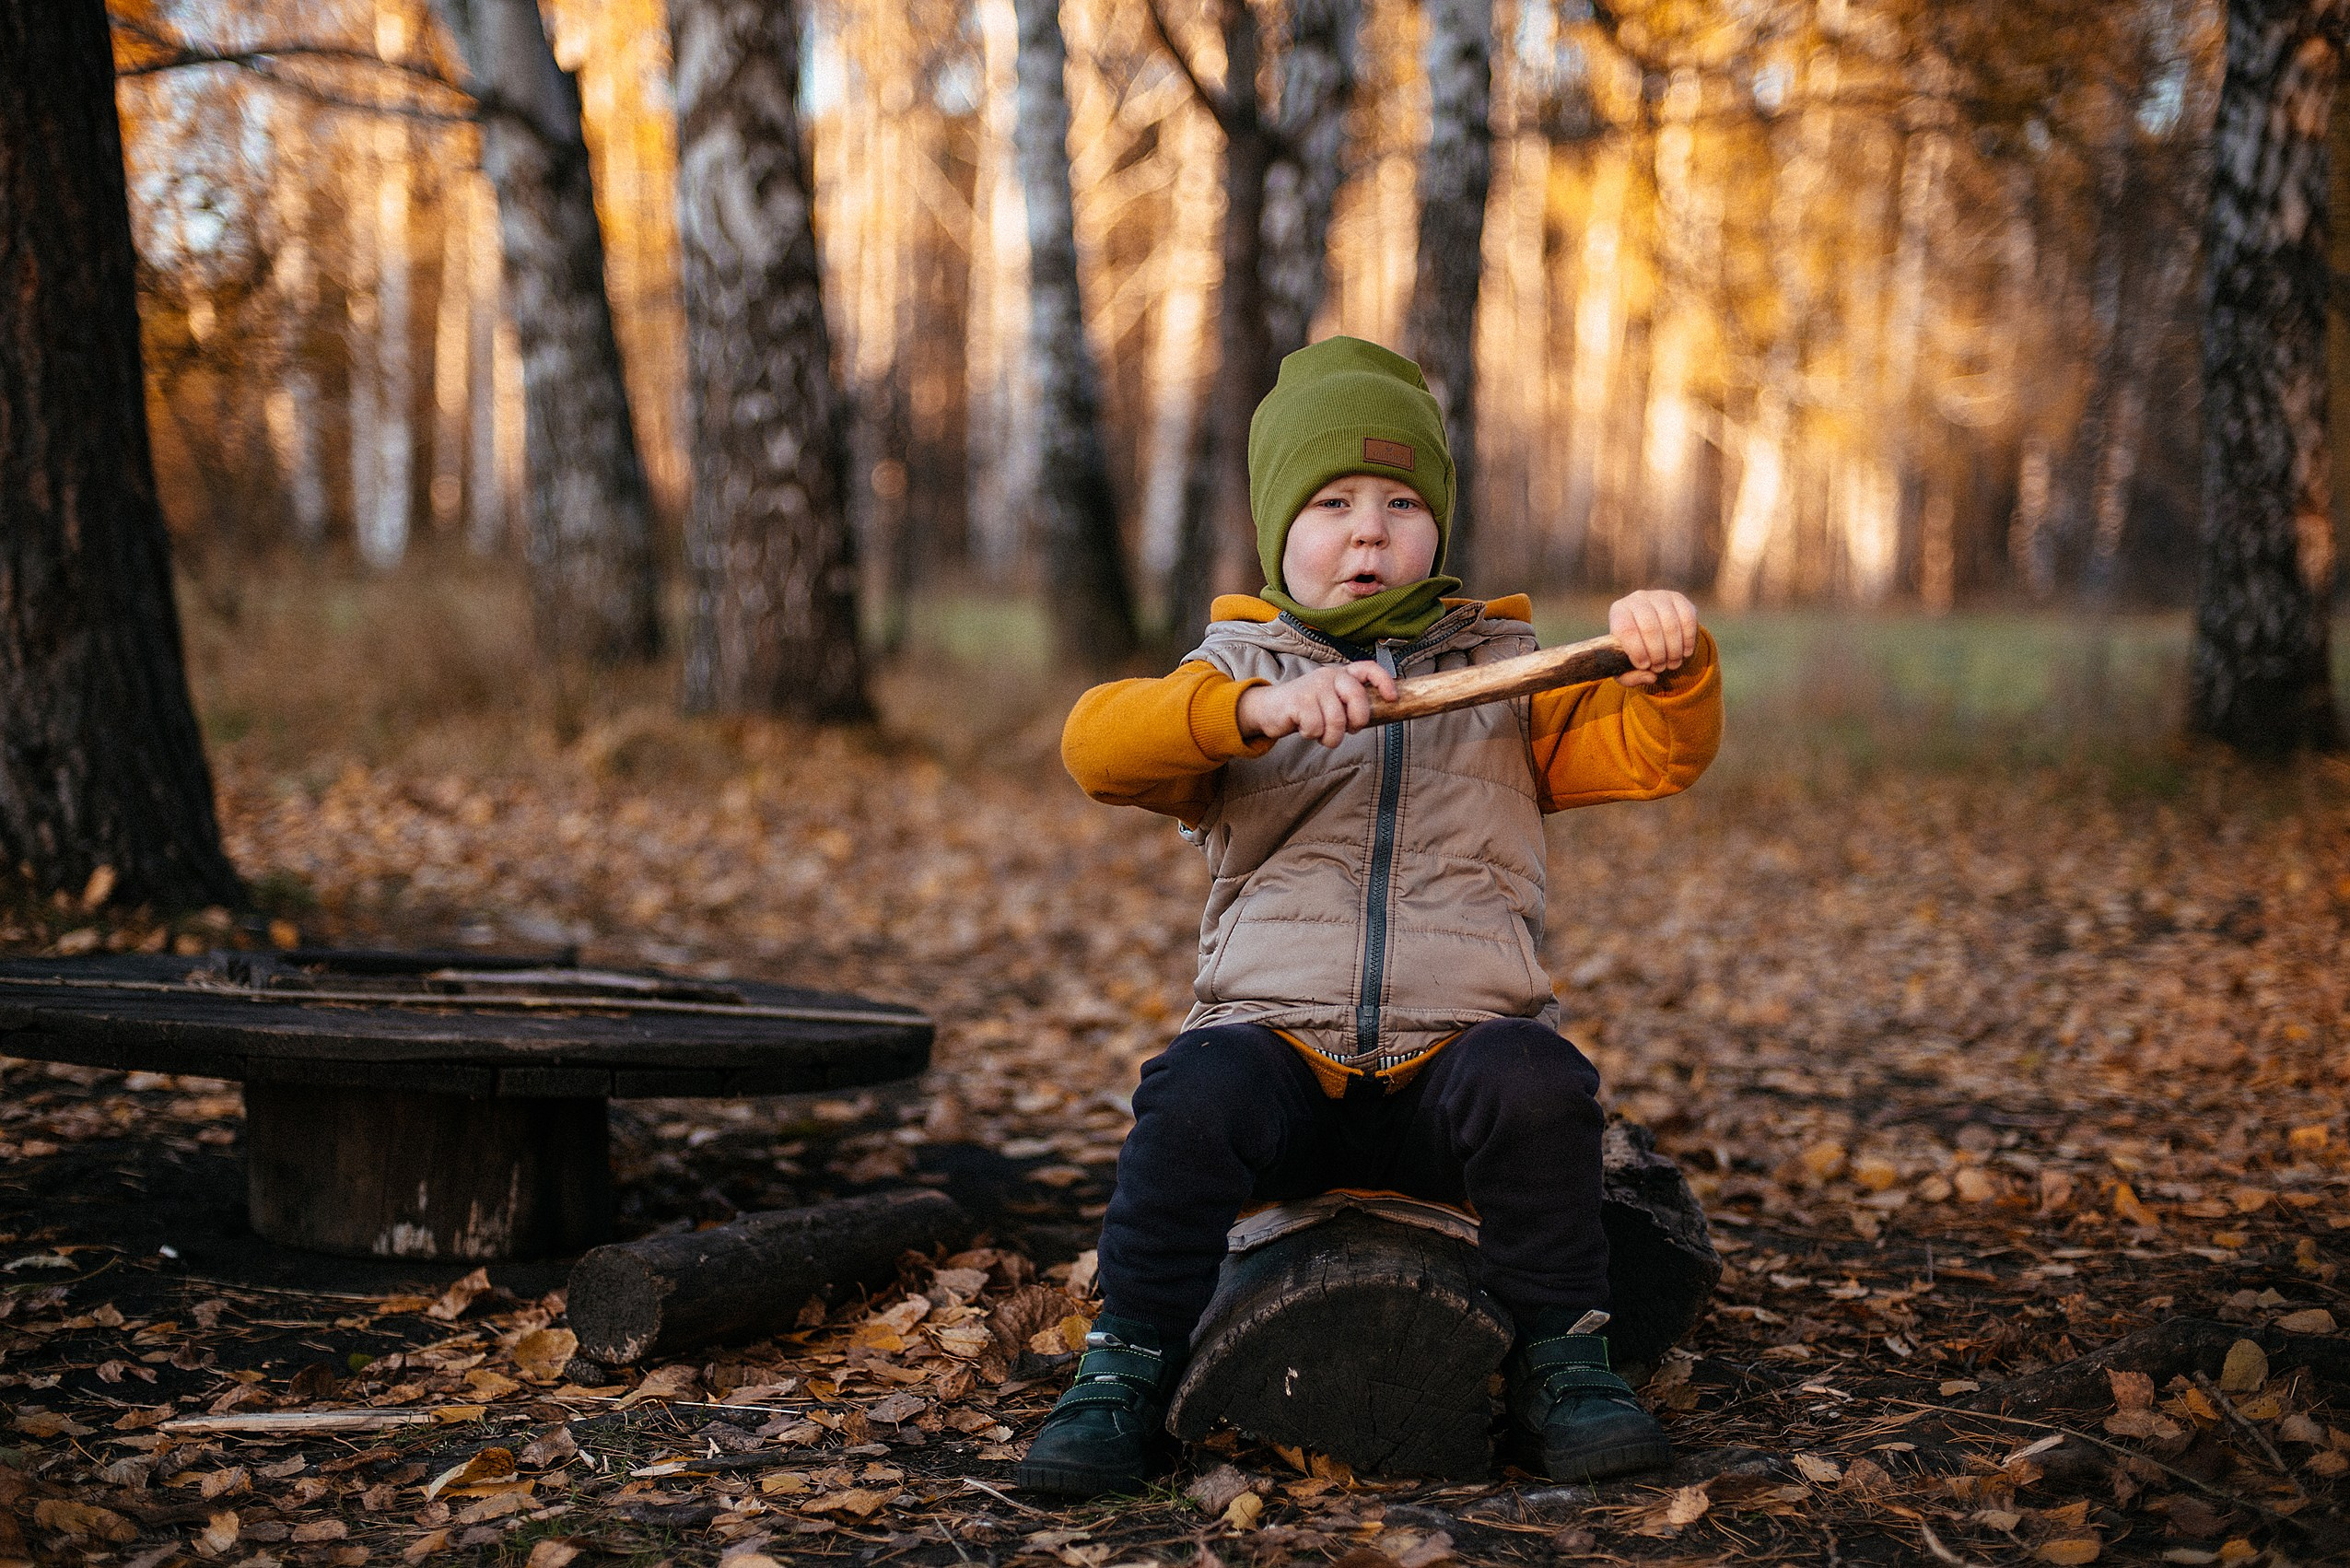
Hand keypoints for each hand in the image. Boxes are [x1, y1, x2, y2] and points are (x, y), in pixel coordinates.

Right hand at [1235, 660, 1398, 746]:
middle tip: (1349, 730)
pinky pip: (1317, 727)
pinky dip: (1313, 735)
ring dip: (1331, 737)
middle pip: (1356, 697)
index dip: (1384, 682)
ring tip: (1322, 734)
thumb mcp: (1331, 701)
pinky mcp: (1299, 701)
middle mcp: (1329, 676)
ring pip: (1337, 721)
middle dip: (1357, 720)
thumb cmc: (1306, 708)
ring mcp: (1314, 687)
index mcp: (1341, 675)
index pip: (1368, 669)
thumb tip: (1380, 714)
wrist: (1269, 709)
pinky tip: (1305, 728)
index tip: (1392, 699)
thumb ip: (1351, 704)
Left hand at [1608, 589, 1699, 687]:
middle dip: (1657, 653)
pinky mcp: (1678, 598)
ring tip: (1672, 664)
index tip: (1644, 665)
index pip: (1626, 629)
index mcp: (1619, 612)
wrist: (1652, 630)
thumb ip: (1630, 677)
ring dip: (1674, 650)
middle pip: (1650, 627)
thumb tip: (1651, 677)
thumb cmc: (1634, 650)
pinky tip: (1685, 652)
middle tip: (1660, 668)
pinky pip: (1688, 618)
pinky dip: (1688, 639)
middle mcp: (1637, 598)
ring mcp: (1659, 596)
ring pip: (1670, 624)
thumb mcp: (1624, 666)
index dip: (1636, 650)